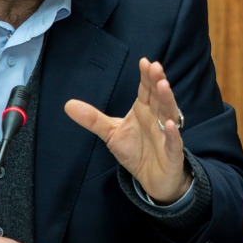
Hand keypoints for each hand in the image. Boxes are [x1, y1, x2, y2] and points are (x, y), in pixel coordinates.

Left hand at [64, 57, 191, 203]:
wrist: (152, 180)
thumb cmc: (136, 151)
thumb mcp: (111, 133)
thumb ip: (93, 119)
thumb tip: (68, 104)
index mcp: (145, 110)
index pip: (146, 89)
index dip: (146, 76)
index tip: (144, 62)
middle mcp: (158, 118)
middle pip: (159, 96)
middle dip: (158, 82)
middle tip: (155, 67)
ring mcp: (167, 134)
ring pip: (169, 113)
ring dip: (167, 99)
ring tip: (163, 86)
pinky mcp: (172, 153)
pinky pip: (174, 142)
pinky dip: (173, 134)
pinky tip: (170, 125)